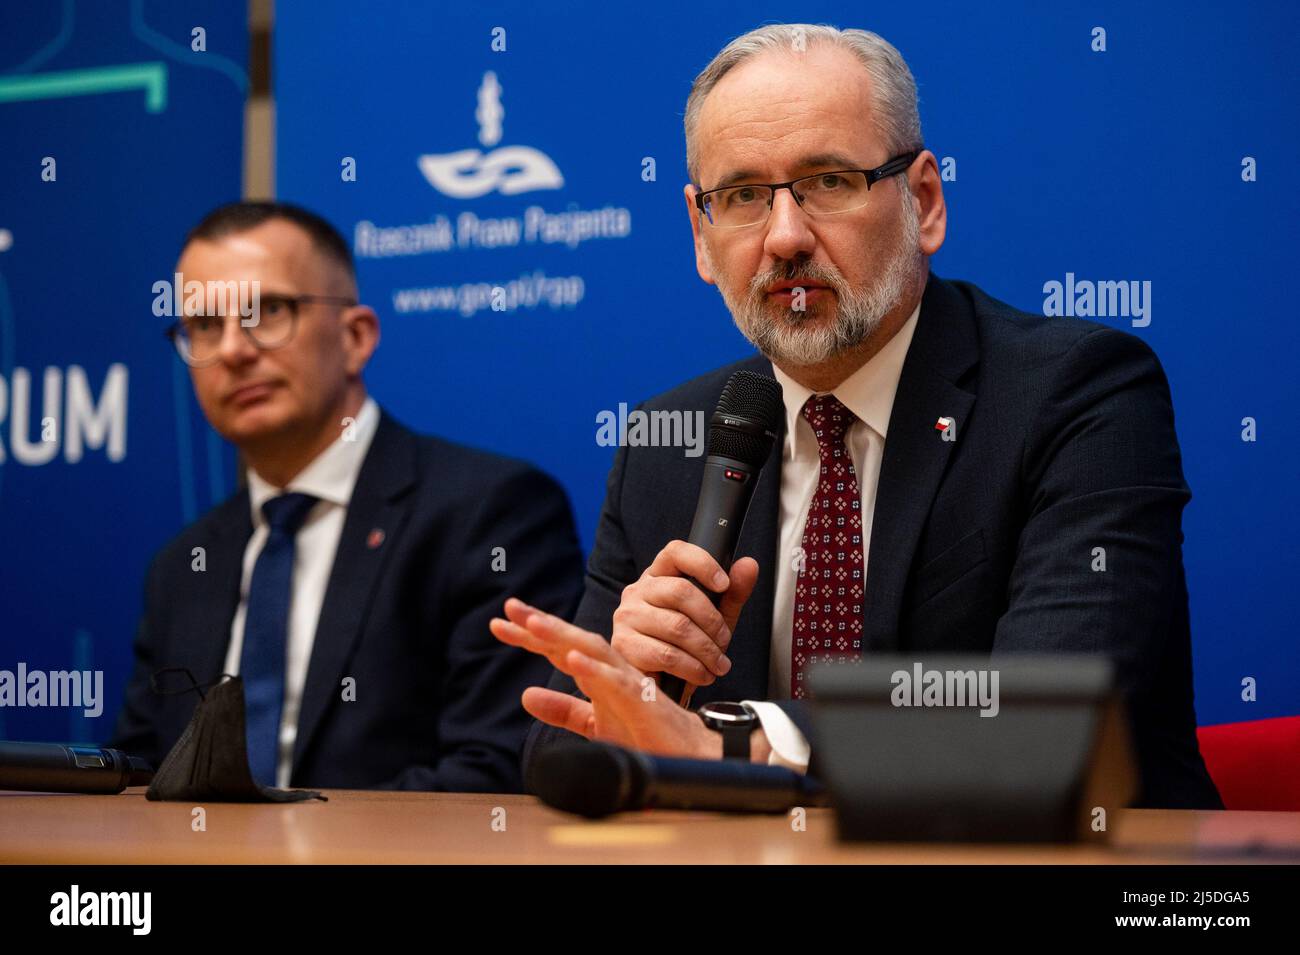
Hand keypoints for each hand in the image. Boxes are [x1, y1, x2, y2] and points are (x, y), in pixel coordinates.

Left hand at [490, 597, 723, 758]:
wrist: (688, 754)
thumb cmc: (645, 734)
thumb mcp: (595, 722)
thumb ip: (564, 710)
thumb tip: (526, 695)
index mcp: (599, 673)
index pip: (560, 648)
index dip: (530, 635)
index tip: (498, 624)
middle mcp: (612, 669)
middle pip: (574, 639)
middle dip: (541, 623)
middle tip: (511, 607)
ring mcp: (628, 682)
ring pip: (593, 650)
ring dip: (562, 635)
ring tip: (533, 623)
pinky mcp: (643, 700)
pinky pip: (617, 681)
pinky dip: (594, 669)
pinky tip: (572, 659)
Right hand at [610, 540, 759, 687]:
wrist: (664, 686)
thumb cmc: (688, 646)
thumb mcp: (717, 616)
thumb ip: (733, 592)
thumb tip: (749, 565)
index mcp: (659, 576)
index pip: (675, 552)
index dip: (702, 564)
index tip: (724, 584)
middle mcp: (637, 591)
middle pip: (681, 591)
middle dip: (712, 620)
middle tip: (724, 641)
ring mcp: (627, 617)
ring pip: (678, 626)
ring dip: (707, 650)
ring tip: (718, 664)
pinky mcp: (624, 646)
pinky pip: (667, 654)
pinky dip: (693, 668)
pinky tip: (702, 674)